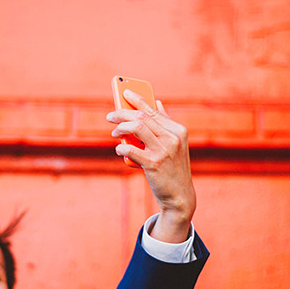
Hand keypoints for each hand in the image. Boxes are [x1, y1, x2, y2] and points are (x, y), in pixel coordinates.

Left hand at [107, 90, 195, 242]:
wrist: (180, 195)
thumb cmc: (173, 168)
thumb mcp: (174, 144)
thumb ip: (165, 123)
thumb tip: (156, 103)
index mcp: (178, 130)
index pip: (153, 110)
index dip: (137, 100)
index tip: (124, 93)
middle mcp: (172, 138)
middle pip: (142, 117)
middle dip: (122, 114)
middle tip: (110, 116)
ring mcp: (164, 150)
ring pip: (136, 128)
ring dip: (120, 128)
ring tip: (114, 132)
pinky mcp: (153, 163)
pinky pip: (131, 149)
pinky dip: (122, 147)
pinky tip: (119, 148)